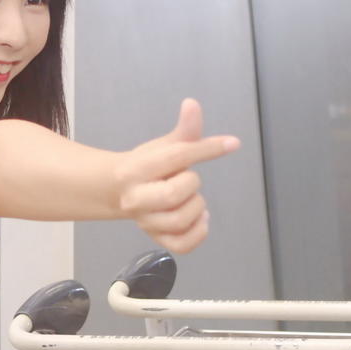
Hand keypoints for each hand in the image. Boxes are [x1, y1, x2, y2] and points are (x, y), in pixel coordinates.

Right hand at [114, 99, 238, 253]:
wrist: (118, 191)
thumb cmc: (146, 165)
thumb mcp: (163, 145)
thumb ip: (184, 130)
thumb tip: (193, 104)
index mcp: (136, 169)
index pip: (176, 157)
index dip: (207, 149)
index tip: (231, 143)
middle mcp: (136, 198)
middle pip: (174, 193)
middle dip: (192, 183)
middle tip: (188, 179)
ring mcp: (145, 221)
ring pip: (179, 220)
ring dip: (196, 207)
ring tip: (192, 198)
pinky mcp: (155, 238)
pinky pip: (182, 245)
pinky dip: (198, 233)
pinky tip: (200, 219)